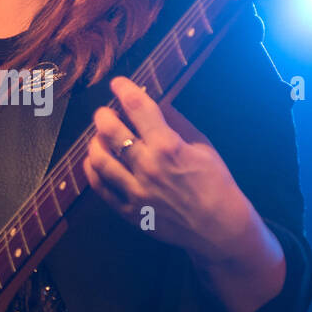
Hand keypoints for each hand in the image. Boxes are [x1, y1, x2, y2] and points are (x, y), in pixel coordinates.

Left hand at [82, 76, 254, 263]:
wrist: (219, 228)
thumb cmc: (216, 183)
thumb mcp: (202, 146)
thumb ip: (177, 122)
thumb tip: (156, 102)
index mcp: (168, 146)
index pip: (138, 107)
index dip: (124, 89)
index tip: (117, 83)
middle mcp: (148, 166)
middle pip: (110, 131)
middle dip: (103, 115)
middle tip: (104, 112)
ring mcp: (135, 191)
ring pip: (99, 159)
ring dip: (95, 142)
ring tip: (99, 138)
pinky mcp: (129, 211)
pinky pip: (100, 187)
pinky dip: (92, 170)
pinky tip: (94, 161)